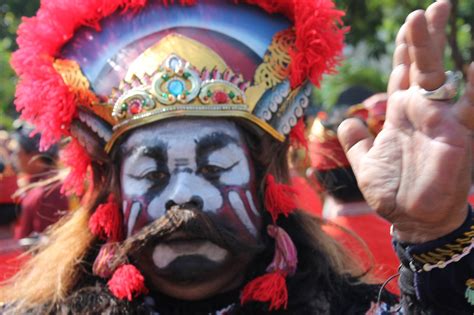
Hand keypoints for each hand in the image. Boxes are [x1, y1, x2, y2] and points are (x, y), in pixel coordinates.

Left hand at [337, 0, 473, 242]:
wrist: (410, 218)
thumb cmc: (391, 191)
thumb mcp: (364, 162)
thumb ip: (355, 140)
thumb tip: (348, 120)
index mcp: (401, 114)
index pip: (402, 73)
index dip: (404, 49)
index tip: (408, 23)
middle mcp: (422, 111)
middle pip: (422, 66)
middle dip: (423, 37)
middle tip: (429, 7)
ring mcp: (440, 121)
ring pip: (439, 76)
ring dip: (435, 47)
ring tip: (434, 13)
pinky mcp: (456, 136)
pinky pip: (469, 107)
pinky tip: (473, 64)